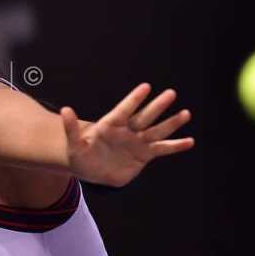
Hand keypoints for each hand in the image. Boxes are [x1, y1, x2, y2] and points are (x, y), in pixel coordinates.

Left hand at [60, 83, 194, 186]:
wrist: (91, 168)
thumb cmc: (80, 154)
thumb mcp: (73, 144)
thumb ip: (71, 128)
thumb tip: (65, 110)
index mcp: (110, 125)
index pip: (124, 110)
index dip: (134, 99)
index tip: (146, 87)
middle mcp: (127, 130)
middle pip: (144, 117)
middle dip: (157, 106)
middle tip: (171, 93)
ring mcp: (137, 142)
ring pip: (156, 131)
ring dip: (171, 123)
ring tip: (186, 113)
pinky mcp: (144, 155)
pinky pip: (162, 149)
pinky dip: (175, 146)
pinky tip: (189, 141)